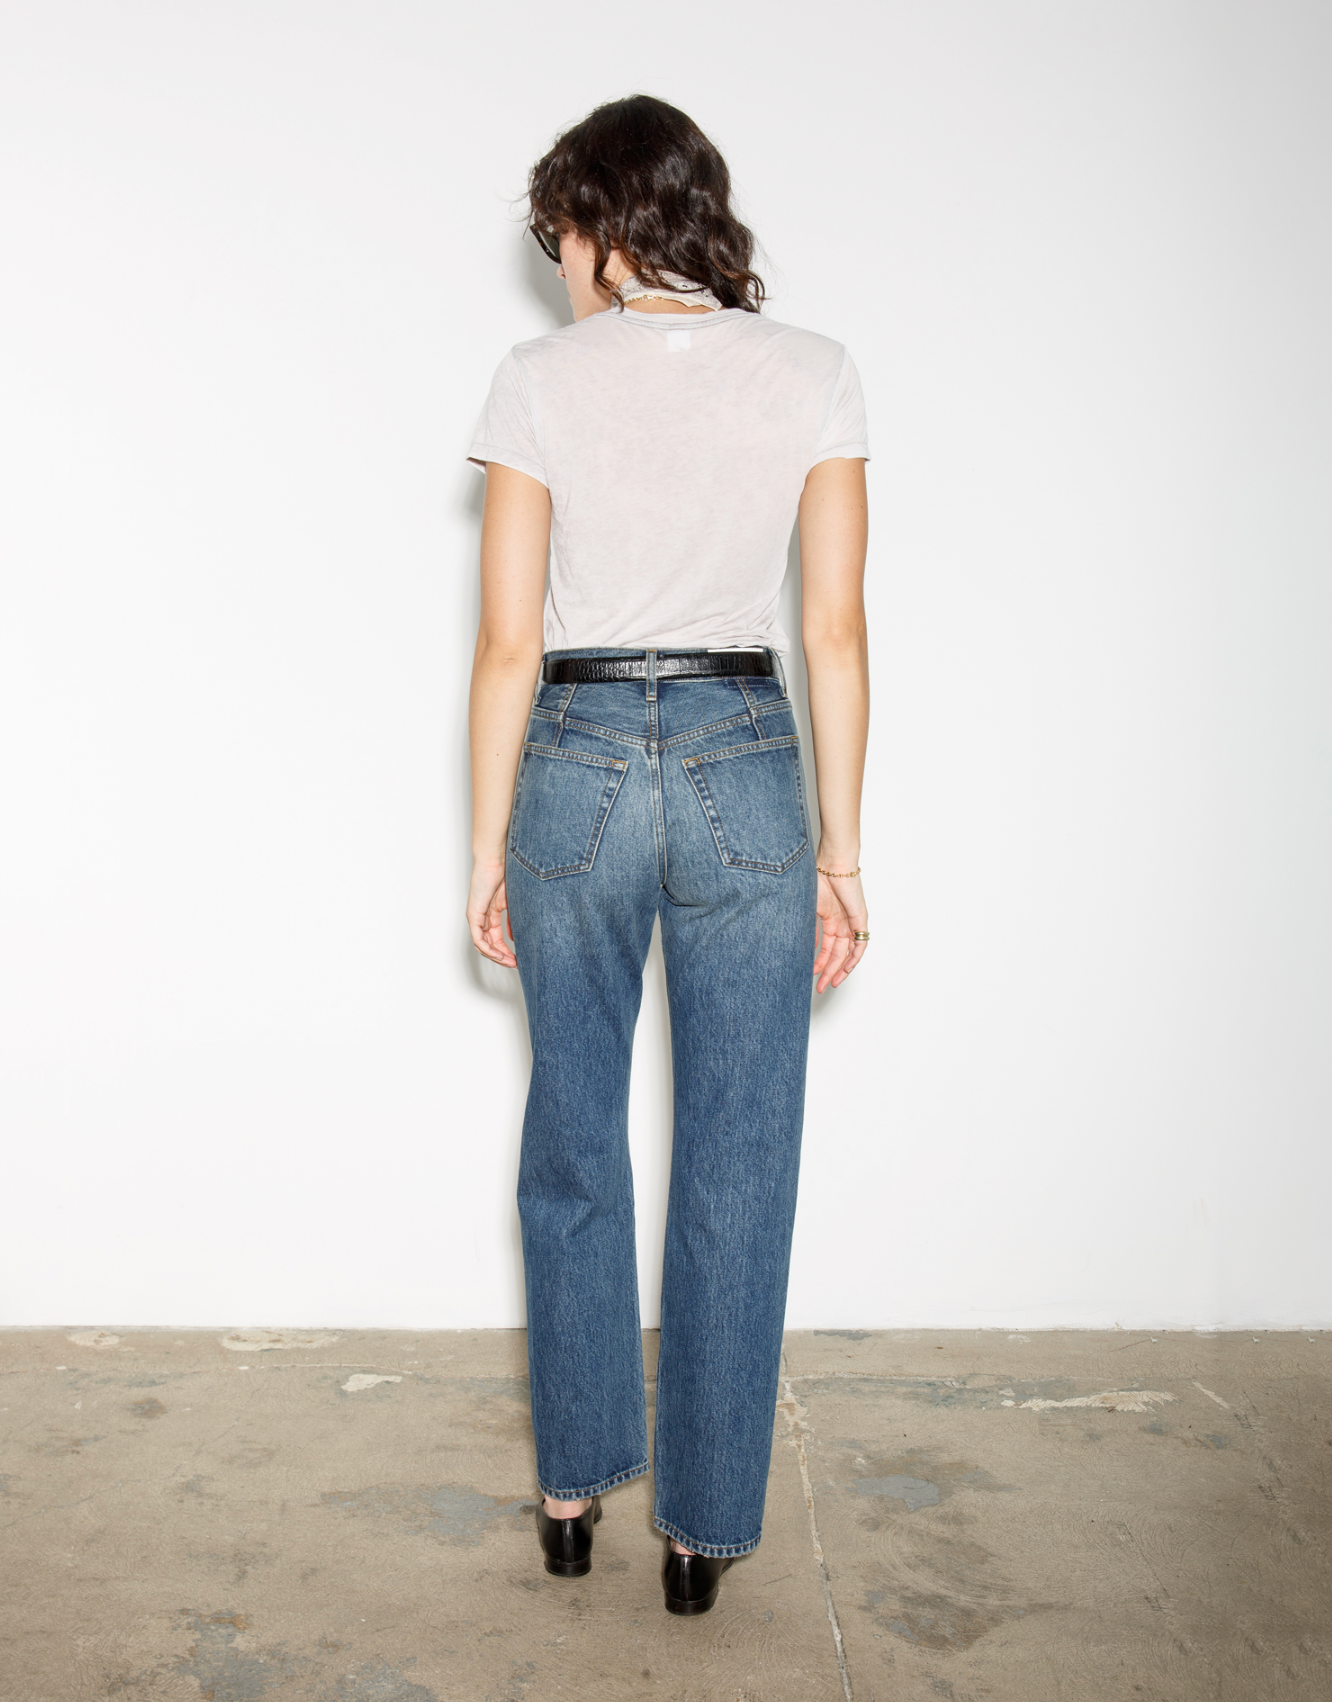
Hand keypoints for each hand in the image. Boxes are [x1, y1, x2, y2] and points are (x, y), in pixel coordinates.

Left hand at [467, 857, 515, 967]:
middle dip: (502, 957)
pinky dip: (488, 949)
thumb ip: (513, 920)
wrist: (496, 860)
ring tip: (509, 961)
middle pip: (489, 945)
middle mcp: (482, 917)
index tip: (518, 959)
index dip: (506, 951)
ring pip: (482, 945)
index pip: (496, 939)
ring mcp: (476, 916)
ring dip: (496, 956)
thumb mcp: (513, 903)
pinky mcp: (473, 914)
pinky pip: (478, 938)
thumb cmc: (506, 874)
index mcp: (491, 914)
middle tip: (515, 964)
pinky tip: (499, 954)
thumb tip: (514, 937)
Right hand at [813, 866, 867, 992]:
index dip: (819, 962)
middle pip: (837, 954)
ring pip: (848, 953)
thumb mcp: (808, 908)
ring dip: (839, 969)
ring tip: (830, 983)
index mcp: (830, 918)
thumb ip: (809, 928)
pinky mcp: (860, 919)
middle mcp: (842, 922)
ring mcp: (851, 921)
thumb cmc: (817, 877)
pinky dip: (854, 958)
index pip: (826, 947)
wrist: (832, 862)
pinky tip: (846, 969)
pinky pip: (860, 944)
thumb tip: (807, 947)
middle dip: (828, 971)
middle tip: (820, 986)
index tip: (811, 974)